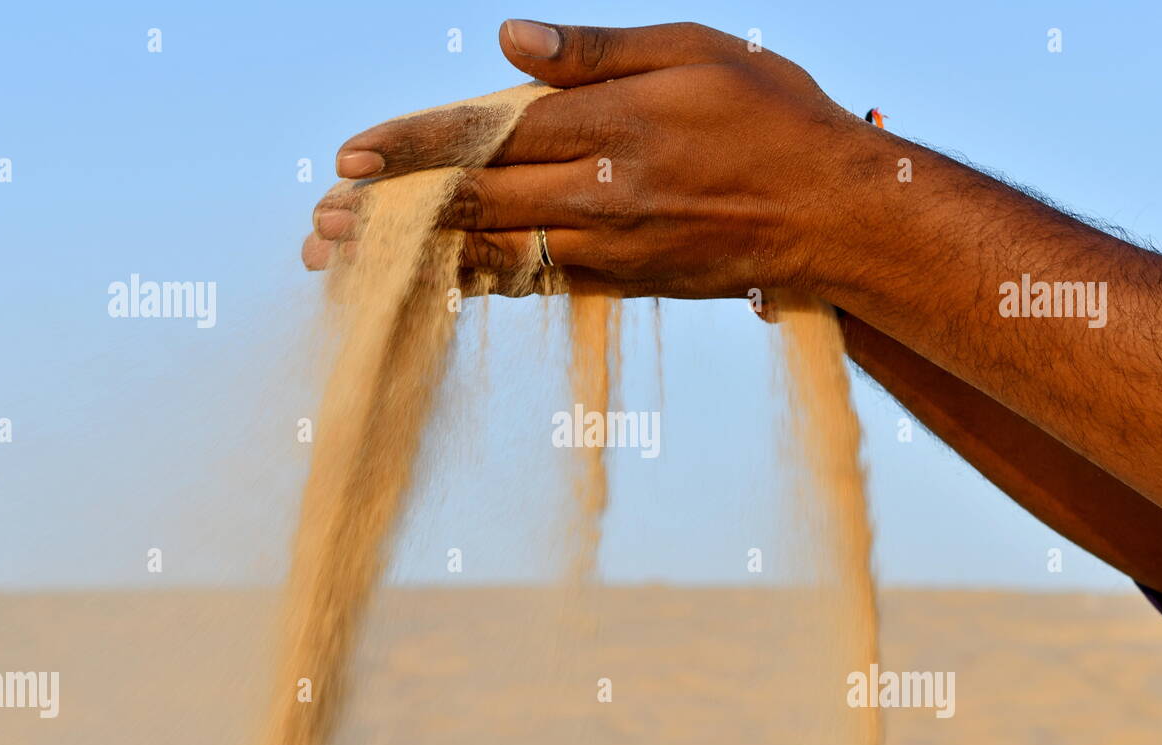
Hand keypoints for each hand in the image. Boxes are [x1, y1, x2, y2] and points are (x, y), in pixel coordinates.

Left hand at [302, 20, 876, 299]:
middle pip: (474, 204)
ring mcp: (611, 249)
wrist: (839, 216)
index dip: (412, 148)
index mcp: (609, 126)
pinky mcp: (627, 283)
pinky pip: (537, 285)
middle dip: (392, 213)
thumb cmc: (775, 117)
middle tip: (321, 223)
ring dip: (418, 257)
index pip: (485, 135)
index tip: (349, 160)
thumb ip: (597, 51)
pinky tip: (436, 284)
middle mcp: (600, 194)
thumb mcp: (695, 50)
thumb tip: (510, 42)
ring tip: (351, 262)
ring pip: (493, 254)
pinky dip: (478, 284)